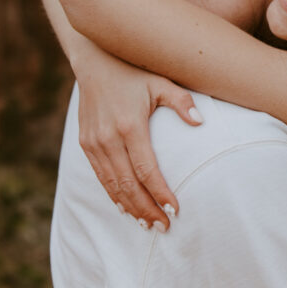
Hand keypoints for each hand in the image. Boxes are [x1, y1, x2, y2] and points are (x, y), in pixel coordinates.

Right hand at [76, 48, 201, 229]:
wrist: (95, 60)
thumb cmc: (134, 70)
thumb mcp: (161, 81)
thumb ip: (182, 102)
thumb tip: (201, 122)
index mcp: (129, 125)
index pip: (146, 170)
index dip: (160, 193)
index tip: (175, 210)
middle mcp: (108, 138)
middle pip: (128, 184)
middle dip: (146, 209)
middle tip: (163, 227)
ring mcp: (94, 142)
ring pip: (112, 185)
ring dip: (130, 207)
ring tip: (148, 224)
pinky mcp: (85, 144)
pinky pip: (100, 176)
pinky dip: (113, 195)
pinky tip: (125, 208)